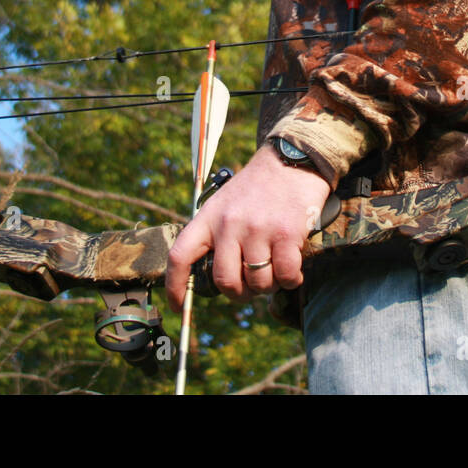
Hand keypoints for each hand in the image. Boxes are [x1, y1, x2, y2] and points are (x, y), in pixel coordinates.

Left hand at [166, 142, 330, 312]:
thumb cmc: (258, 187)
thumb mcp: (225, 203)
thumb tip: (221, 279)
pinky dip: (290, 280)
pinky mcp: (286, 234)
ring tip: (274, 269)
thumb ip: (217, 235)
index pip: (180, 256)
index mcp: (209, 217)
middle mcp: (229, 224)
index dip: (175, 286)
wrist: (292, 160)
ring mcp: (258, 229)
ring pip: (257, 282)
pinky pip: (285, 276)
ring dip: (268, 285)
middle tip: (250, 287)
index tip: (178, 306)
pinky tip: (292, 271)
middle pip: (224, 280)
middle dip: (238, 293)